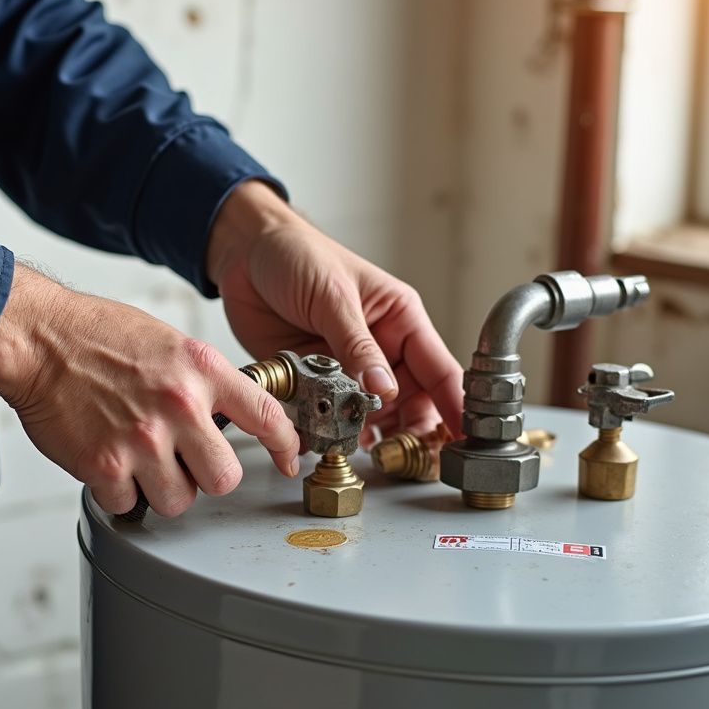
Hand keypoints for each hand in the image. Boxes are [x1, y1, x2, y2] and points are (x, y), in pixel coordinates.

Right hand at [0, 264, 300, 516]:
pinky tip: (109, 466)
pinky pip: (129, 505)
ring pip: (179, 502)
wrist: (38, 338)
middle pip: (225, 479)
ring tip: (140, 463)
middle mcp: (179, 405)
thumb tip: (224, 416)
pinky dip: (119, 494)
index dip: (284, 445)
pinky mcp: (105, 464)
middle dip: (207, 478)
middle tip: (185, 463)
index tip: (288, 460)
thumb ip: (201, 381)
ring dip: (162, 491)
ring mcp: (143, 438)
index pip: (264, 415)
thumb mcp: (168, 343)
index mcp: (201, 369)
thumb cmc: (96, 335)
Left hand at [207, 182, 463, 442]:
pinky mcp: (313, 381)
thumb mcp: (333, 296)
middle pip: (409, 403)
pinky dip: (327, 430)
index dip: (455, 405)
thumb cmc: (297, 253)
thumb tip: (384, 389)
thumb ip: (357, 346)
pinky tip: (326, 440)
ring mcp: (346, 368)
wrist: (242, 253)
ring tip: (364, 450)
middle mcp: (379, 349)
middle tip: (402, 455)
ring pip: (369, 415)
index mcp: (400, 319)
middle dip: (409, 431)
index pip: (439, 369)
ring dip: (367, 434)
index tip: (465, 437)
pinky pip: (328, 414)